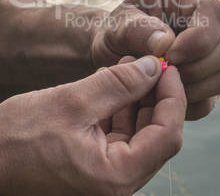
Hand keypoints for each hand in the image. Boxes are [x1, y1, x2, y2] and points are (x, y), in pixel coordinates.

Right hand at [0, 56, 185, 195]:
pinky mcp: (94, 166)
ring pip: (139, 133)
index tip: (168, 67)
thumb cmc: (18, 136)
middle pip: (157, 134)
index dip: (173, 96)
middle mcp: (116, 185)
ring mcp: (105, 177)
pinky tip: (115, 84)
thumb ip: (119, 83)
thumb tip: (153, 67)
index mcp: (115, 178)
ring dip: (138, 98)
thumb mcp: (73, 101)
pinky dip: (121, 108)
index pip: (167, 135)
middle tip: (150, 63)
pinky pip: (120, 135)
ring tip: (130, 67)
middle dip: (156, 95)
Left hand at [92, 0, 219, 119]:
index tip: (169, 56)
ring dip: (196, 87)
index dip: (199, 39)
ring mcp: (213, 54)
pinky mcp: (207, 81)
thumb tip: (165, 42)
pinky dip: (189, 103)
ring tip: (161, 85)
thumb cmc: (116, 32)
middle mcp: (209, 24)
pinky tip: (162, 95)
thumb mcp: (117, 25)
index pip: (215, 14)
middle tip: (167, 73)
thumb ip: (136, 29)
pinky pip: (212, 99)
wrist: (112, 54)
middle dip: (200, 66)